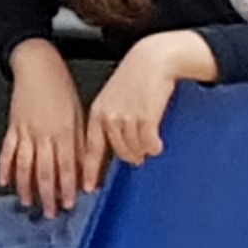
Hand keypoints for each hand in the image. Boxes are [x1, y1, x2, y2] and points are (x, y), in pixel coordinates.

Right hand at [0, 43, 96, 216]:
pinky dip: (5, 166)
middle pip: (45, 170)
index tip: (69, 203)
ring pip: (25, 164)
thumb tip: (89, 168)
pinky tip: (4, 180)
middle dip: (48, 194)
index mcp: (65, 131)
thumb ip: (82, 143)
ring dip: (26, 186)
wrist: (37, 65)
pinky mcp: (13, 125)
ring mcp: (26, 130)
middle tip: (50, 211)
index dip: (67, 187)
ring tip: (27, 202)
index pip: (67, 166)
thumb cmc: (61, 86)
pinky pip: (7, 150)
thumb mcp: (80, 114)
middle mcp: (45, 133)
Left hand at [84, 32, 210, 168]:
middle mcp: (109, 117)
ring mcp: (126, 118)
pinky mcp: (145, 117)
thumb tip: (114, 149)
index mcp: (98, 113)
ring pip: (136, 151)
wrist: (153, 59)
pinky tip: (158, 138)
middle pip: (120, 154)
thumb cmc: (136, 78)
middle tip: (140, 147)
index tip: (89, 188)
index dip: (89, 171)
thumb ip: (110, 121)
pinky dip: (155, 145)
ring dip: (145, 149)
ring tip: (150, 135)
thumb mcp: (114, 98)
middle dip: (131, 155)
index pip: (91, 149)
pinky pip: (150, 145)